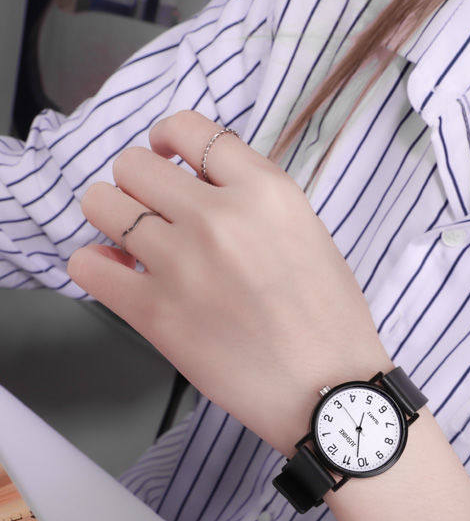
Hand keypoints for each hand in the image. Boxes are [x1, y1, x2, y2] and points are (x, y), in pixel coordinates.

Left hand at [67, 110, 392, 454]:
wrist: (329, 391)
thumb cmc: (332, 323)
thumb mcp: (312, 237)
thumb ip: (258, 204)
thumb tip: (206, 194)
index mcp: (266, 192)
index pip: (189, 129)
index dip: (167, 139)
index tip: (167, 158)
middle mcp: (218, 217)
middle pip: (133, 164)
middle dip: (139, 185)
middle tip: (155, 214)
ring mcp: (181, 263)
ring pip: (101, 204)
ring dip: (113, 220)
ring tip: (134, 245)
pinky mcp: (154, 312)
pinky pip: (86, 265)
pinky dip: (94, 265)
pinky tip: (118, 276)